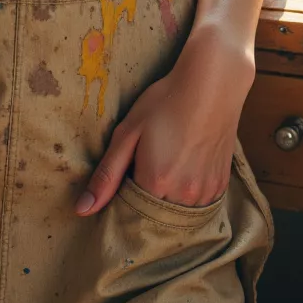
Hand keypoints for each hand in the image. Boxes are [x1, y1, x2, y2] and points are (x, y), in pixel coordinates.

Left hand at [74, 28, 254, 214]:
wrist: (212, 84)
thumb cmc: (165, 102)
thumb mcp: (128, 132)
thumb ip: (106, 174)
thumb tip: (82, 209)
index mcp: (156, 182)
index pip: (130, 213)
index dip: (123, 200)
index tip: (124, 178)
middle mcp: (183, 195)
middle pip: (155, 218)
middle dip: (145, 203)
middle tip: (144, 169)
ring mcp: (205, 192)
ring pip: (178, 214)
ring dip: (167, 201)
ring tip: (165, 166)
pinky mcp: (220, 186)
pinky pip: (198, 205)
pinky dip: (186, 196)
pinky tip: (183, 169)